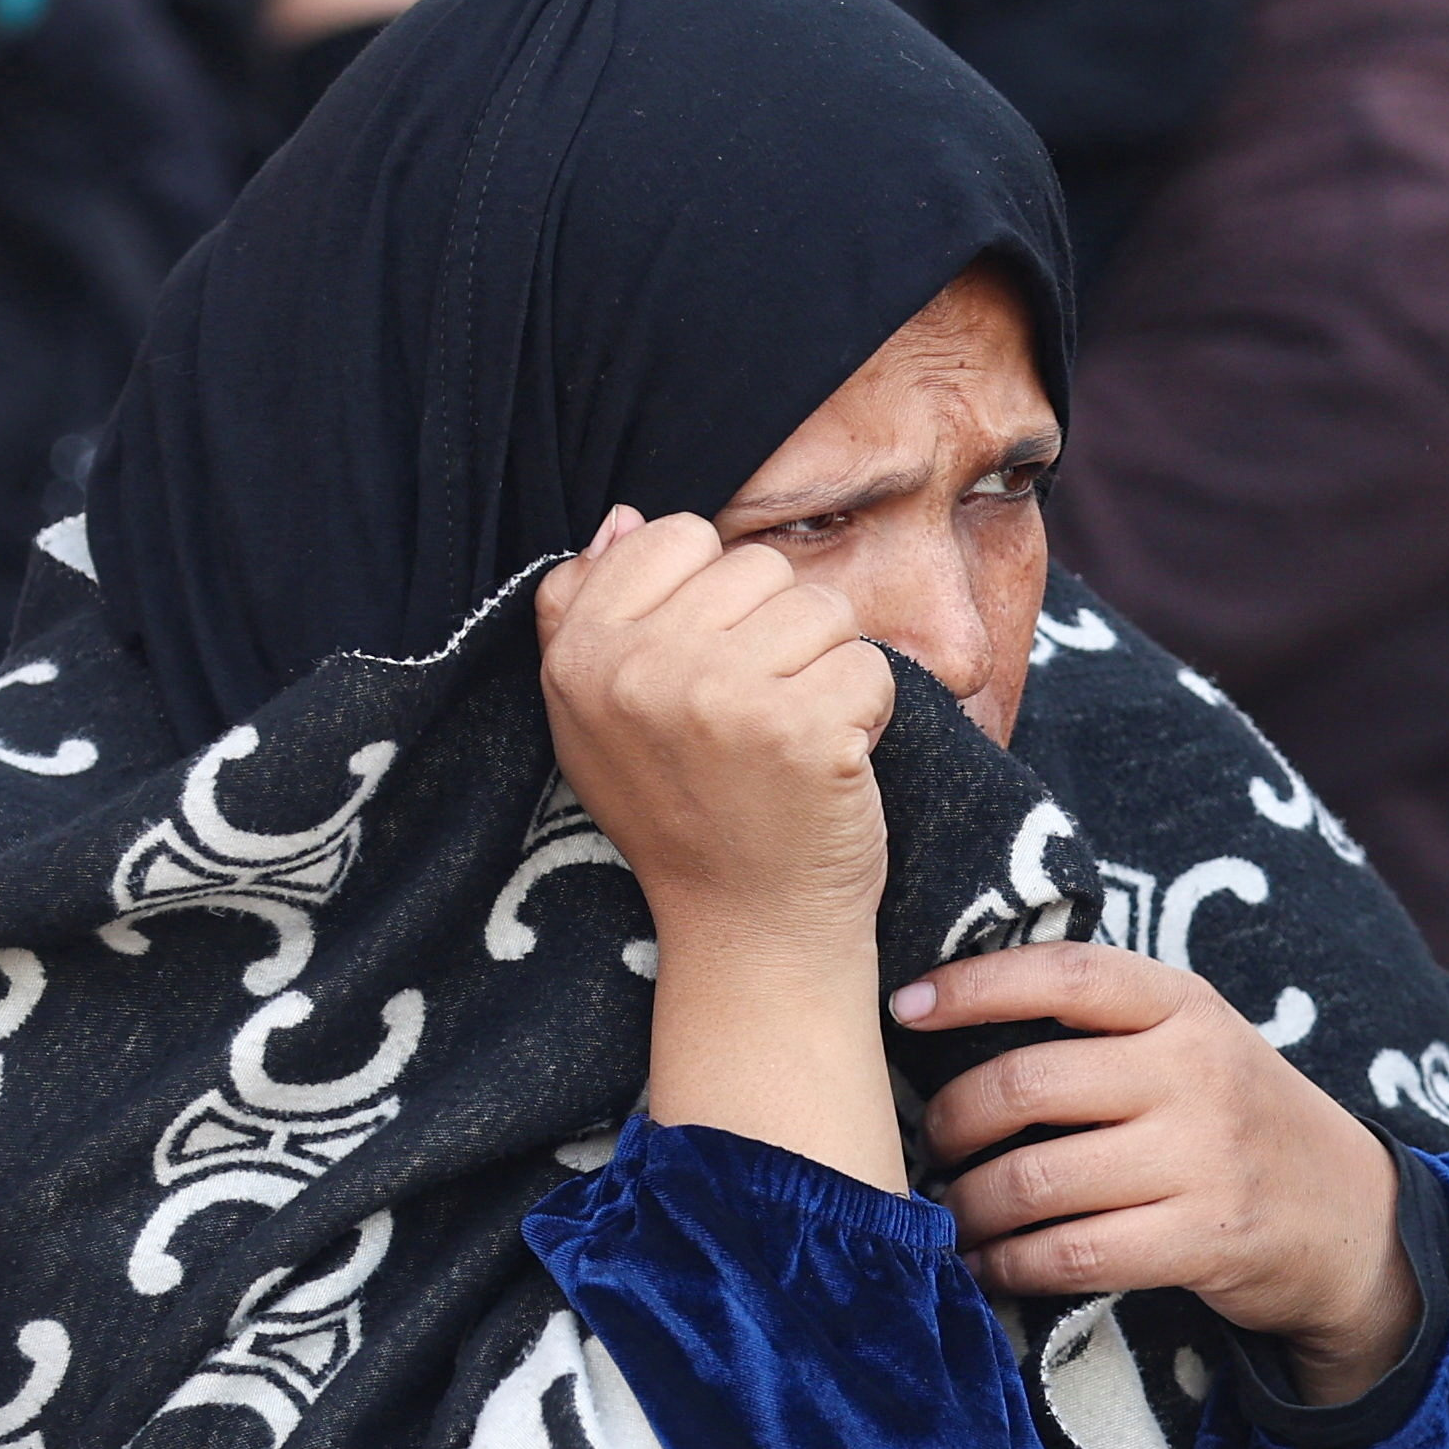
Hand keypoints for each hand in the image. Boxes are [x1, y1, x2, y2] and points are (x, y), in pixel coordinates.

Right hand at [541, 509, 905, 1183]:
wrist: (747, 932)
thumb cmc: (686, 815)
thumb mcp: (600, 720)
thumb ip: (591, 612)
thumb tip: (624, 516)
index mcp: (580, 655)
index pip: (676, 537)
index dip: (716, 603)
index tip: (707, 680)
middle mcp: (637, 669)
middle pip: (756, 567)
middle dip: (779, 638)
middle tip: (753, 727)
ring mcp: (718, 697)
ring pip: (821, 608)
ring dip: (826, 674)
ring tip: (791, 743)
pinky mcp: (799, 728)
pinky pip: (869, 664)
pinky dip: (868, 716)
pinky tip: (831, 768)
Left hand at [898, 944, 1423, 1400]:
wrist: (1350, 1216)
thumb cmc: (1235, 1118)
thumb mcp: (1194, 1040)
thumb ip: (1103, 1024)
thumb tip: (950, 1017)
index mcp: (1183, 1005)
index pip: (1064, 974)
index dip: (973, 985)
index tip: (904, 1005)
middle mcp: (1194, 1071)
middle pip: (1025, 1085)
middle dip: (949, 1122)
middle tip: (927, 1145)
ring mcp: (1202, 1158)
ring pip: (1034, 1180)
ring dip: (967, 1206)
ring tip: (950, 1212)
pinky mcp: (1202, 1239)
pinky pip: (1070, 1254)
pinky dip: (1007, 1266)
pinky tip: (985, 1265)